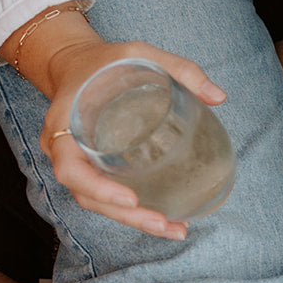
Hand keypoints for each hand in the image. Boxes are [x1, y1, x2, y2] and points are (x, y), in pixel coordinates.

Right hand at [44, 39, 225, 240]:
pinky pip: (106, 195)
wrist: (75, 64)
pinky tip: (166, 220)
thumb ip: (178, 69)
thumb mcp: (139, 53)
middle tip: (162, 223)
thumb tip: (219, 96)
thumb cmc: (106, 61)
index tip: (130, 198)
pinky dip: (132, 211)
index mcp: (64, 123)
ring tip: (172, 229)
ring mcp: (75, 161)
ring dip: (132, 221)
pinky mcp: (92, 167)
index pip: (69, 167)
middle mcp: (63, 148)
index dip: (97, 187)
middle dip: (125, 215)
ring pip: (97, 202)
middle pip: (86, 195)